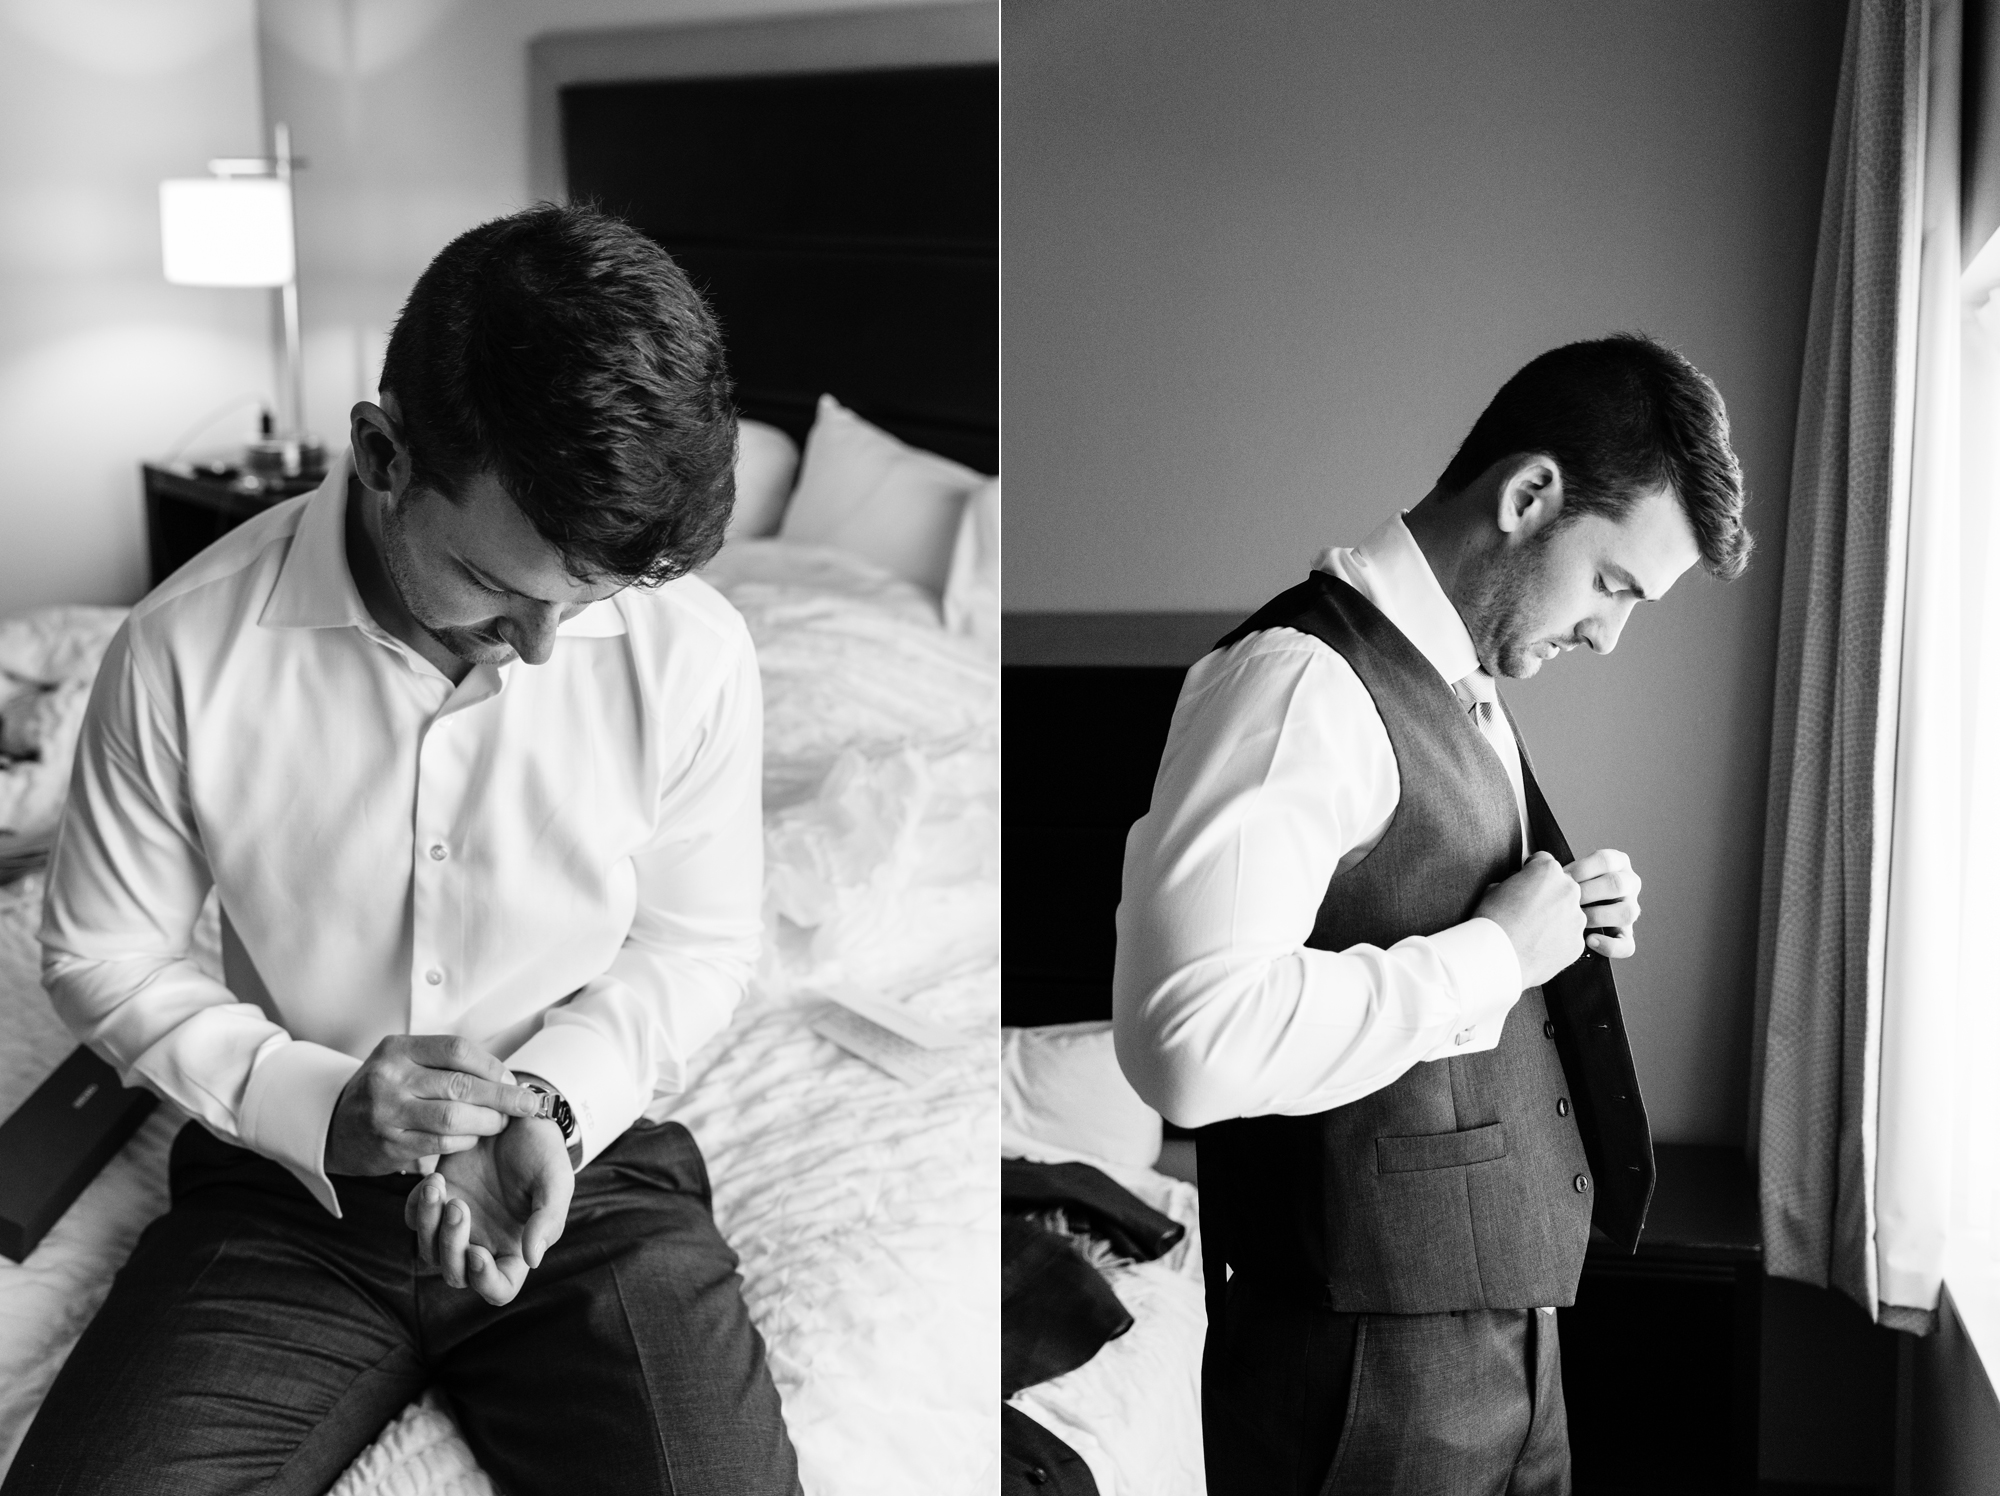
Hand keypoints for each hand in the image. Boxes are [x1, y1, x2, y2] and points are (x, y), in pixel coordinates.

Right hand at [324, 1035, 542, 1176]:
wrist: (334, 1126)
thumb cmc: (385, 1089)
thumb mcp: (404, 1061)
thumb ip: (445, 1064)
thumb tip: (505, 1077)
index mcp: (397, 1049)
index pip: (457, 1049)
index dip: (492, 1065)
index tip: (512, 1078)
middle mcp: (389, 1077)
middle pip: (460, 1084)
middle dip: (502, 1096)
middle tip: (527, 1104)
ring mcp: (387, 1112)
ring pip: (454, 1116)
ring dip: (488, 1121)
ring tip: (502, 1122)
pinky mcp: (389, 1144)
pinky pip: (441, 1143)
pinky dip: (466, 1140)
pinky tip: (475, 1137)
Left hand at [405, 1115, 573, 1305]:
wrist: (519, 1114)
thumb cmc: (544, 1151)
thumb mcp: (556, 1181)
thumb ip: (548, 1219)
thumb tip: (533, 1259)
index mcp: (515, 1247)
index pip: (499, 1289)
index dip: (485, 1282)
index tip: (478, 1253)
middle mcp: (484, 1241)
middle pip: (456, 1274)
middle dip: (451, 1247)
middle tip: (459, 1207)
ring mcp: (457, 1223)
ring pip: (429, 1251)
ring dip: (430, 1226)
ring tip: (440, 1188)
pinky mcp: (438, 1198)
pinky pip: (414, 1219)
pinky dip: (418, 1206)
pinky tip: (434, 1181)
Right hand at [1476, 850, 1585, 987]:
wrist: (1497, 957)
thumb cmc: (1493, 921)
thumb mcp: (1494, 888)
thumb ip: (1514, 882)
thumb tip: (1518, 886)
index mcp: (1548, 871)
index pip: (1544, 861)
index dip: (1531, 871)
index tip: (1526, 882)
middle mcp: (1569, 891)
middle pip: (1562, 886)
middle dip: (1548, 894)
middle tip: (1528, 909)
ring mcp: (1577, 918)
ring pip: (1568, 913)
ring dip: (1556, 918)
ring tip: (1533, 931)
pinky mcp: (1578, 942)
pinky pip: (1569, 936)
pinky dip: (1558, 939)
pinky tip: (1539, 945)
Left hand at [1565, 848, 1641, 958]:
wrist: (1560, 914)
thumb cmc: (1560, 890)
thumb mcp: (1563, 874)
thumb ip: (1558, 869)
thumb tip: (1539, 864)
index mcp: (1617, 863)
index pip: (1606, 860)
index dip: (1582, 868)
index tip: (1561, 877)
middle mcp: (1629, 884)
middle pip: (1617, 884)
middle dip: (1587, 892)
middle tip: (1566, 900)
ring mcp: (1630, 909)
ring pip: (1627, 912)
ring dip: (1598, 915)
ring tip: (1575, 919)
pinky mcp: (1626, 936)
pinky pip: (1627, 945)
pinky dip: (1609, 945)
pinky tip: (1589, 940)